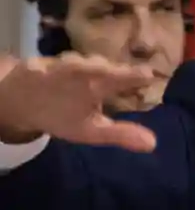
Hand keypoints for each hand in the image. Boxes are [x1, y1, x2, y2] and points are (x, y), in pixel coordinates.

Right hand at [0, 53, 156, 151]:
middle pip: (96, 68)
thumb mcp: (94, 130)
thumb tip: (153, 144)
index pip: (120, 81)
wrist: (26, 103)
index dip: (133, 77)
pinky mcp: (34, 70)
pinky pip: (37, 69)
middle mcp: (83, 73)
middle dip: (106, 68)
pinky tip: (39, 69)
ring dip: (74, 65)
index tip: (149, 75)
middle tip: (117, 69)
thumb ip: (121, 133)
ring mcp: (58, 69)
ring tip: (79, 65)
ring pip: (68, 65)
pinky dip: (39, 69)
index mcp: (100, 86)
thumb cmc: (67, 114)